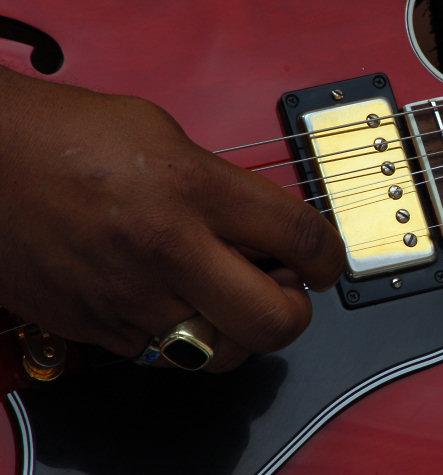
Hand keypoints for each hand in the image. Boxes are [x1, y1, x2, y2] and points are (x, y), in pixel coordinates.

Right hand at [0, 66, 344, 370]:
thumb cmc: (66, 134)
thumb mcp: (164, 133)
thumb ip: (221, 184)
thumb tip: (259, 228)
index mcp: (195, 188)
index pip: (299, 236)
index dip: (331, 257)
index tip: (327, 263)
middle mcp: (169, 249)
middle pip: (275, 321)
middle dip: (296, 312)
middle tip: (288, 292)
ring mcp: (131, 297)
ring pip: (222, 353)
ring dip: (242, 331)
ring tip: (231, 299)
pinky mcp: (97, 327)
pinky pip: (165, 352)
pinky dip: (186, 333)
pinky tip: (175, 299)